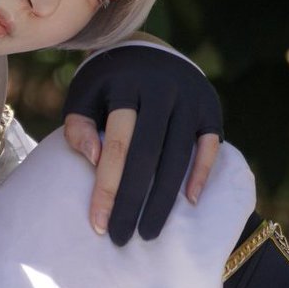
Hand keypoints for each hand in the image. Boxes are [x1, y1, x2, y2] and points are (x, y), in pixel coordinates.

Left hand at [61, 44, 222, 245]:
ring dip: (164, 198)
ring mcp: (189, 97)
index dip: (107, 188)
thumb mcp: (83, 95)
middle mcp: (161, 89)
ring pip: (177, 156)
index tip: (98, 224)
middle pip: (147, 156)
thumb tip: (94, 160)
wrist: (146, 49)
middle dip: (134, 202)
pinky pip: (208, 145)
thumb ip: (78, 126)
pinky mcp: (210, 106)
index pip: (116, 146)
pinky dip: (200, 174)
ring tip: (149, 232)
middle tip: (122, 239)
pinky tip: (189, 202)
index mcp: (124, 85)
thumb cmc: (106, 84)